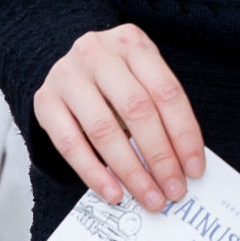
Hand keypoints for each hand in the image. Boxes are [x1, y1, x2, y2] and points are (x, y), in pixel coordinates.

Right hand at [33, 22, 205, 209]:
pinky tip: (113, 192)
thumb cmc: (112, 76)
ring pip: (103, 130)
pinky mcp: (45, 101)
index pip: (166, 92)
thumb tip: (183, 163)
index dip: (184, 134)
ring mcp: (67, 76)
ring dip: (130, 171)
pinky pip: (70, 144)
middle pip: (136, 109)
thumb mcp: (140, 76)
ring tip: (149, 196)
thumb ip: (159, 110)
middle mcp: (98, 54)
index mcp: (132, 43)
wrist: (63, 62)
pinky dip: (94, 173)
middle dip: (160, 156)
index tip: (195, 168)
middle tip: (173, 189)